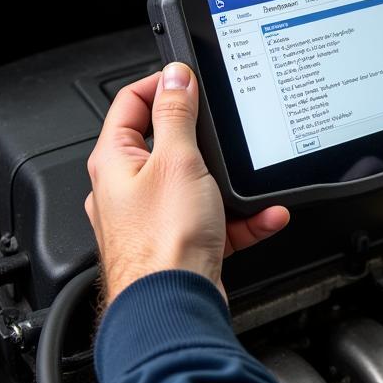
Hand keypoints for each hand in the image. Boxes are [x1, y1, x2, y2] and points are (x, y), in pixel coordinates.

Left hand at [85, 63, 289, 303]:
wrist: (174, 305)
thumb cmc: (163, 242)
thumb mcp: (177, 161)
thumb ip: (177, 114)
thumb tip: (175, 77)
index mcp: (115, 161)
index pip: (130, 104)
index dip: (161, 85)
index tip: (191, 79)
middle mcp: (129, 189)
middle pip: (170, 146)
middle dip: (207, 142)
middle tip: (229, 132)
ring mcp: (157, 219)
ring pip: (200, 187)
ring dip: (233, 186)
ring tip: (257, 183)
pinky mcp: (183, 244)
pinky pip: (218, 222)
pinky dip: (244, 219)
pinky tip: (267, 216)